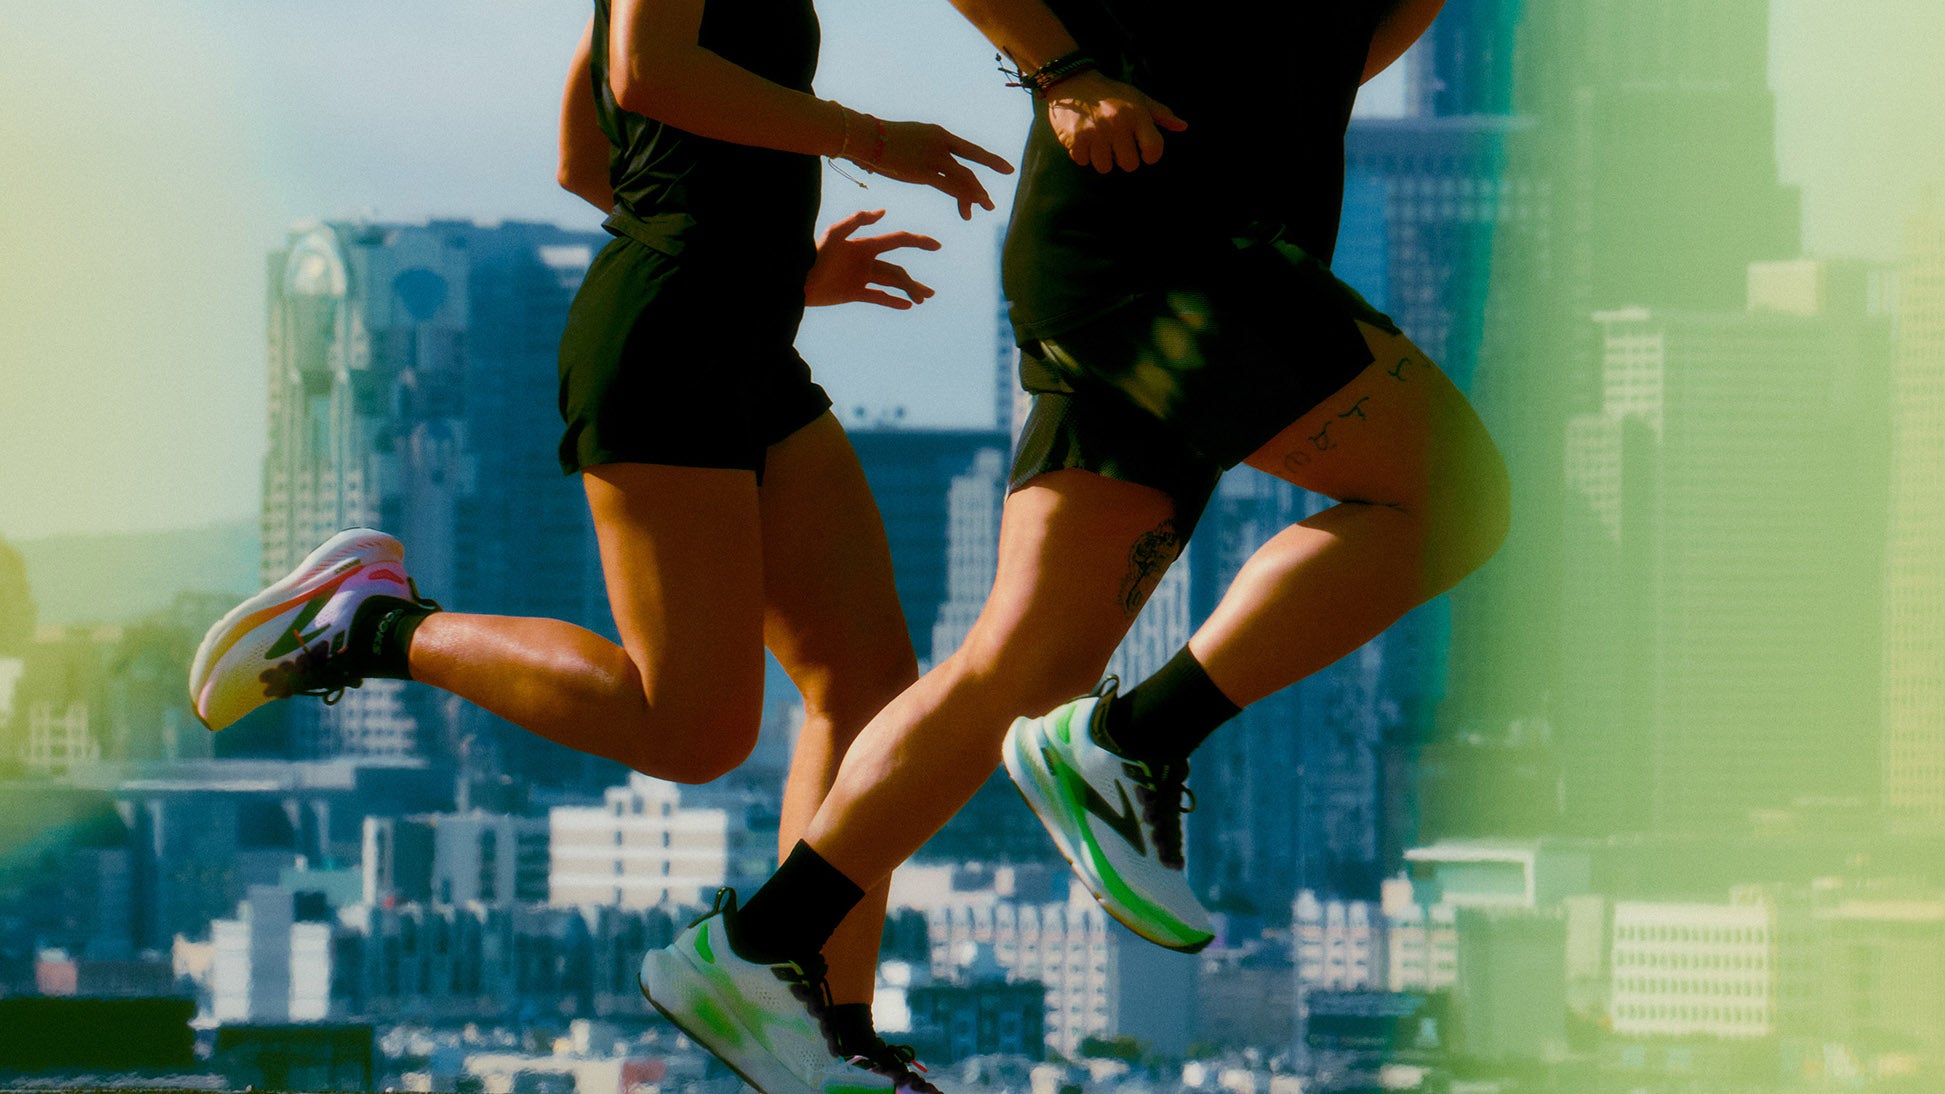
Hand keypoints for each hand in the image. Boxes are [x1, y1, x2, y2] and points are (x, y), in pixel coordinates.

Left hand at [804, 209, 942, 308]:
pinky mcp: (853, 293)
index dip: (918, 242)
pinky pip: (878, 297)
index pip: (897, 241)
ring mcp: (861, 277)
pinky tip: (907, 306)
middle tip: (930, 294)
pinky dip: (892, 301)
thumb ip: (857, 220)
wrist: (796, 279)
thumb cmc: (813, 254)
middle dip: (913, 281)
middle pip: (897, 269)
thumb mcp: (834, 233)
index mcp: (865, 244)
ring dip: (908, 290)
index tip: (937, 246)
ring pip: (891, 283)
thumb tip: (883, 212)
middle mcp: (866, 260)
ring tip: (922, 300)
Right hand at [851, 118, 1013, 220]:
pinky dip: (964, 197)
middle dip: (986, 180)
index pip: (968, 149)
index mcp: (938, 133)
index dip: (988, 160)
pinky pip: (951, 187)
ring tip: (987, 207)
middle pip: (973, 161)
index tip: (1004, 168)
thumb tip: (919, 160)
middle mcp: (941, 143)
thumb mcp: (908, 139)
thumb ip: (920, 149)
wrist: (865, 137)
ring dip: (977, 194)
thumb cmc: (879, 139)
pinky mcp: (924, 172)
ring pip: (965, 177)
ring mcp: (934, 157)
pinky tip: (972, 207)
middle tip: (994, 198)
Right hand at [1045, 70, 1186, 172]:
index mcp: (1137, 114)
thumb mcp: (1138, 98)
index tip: (1142, 151)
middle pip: (1129, 164)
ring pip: (1105, 167)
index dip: (1149, 155)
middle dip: (1122, 157)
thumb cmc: (1110, 93)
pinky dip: (1082, 154)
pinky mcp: (1076, 139)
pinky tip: (1081, 138)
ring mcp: (1097, 132)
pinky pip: (1084, 162)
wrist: (1073, 81)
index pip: (1154, 149)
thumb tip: (1183, 126)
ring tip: (1096, 139)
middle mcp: (1119, 123)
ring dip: (1100, 157)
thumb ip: (1161, 114)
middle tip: (1114, 142)